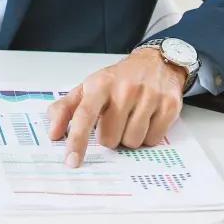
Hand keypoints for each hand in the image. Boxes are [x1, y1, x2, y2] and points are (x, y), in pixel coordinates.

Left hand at [47, 48, 186, 166]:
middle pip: (110, 138)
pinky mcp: (169, 106)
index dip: (77, 140)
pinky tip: (147, 119)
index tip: (72, 160)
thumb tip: (53, 133)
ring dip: (128, 137)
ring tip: (131, 118)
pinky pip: (153, 140)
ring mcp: (149, 96)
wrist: (155, 63)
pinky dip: (147, 136)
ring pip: (132, 142)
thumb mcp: (88, 88)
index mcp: (100, 84)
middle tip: (114, 121)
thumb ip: (66, 109)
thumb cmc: (118, 80)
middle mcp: (125, 89)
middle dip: (110, 136)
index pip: (85, 115)